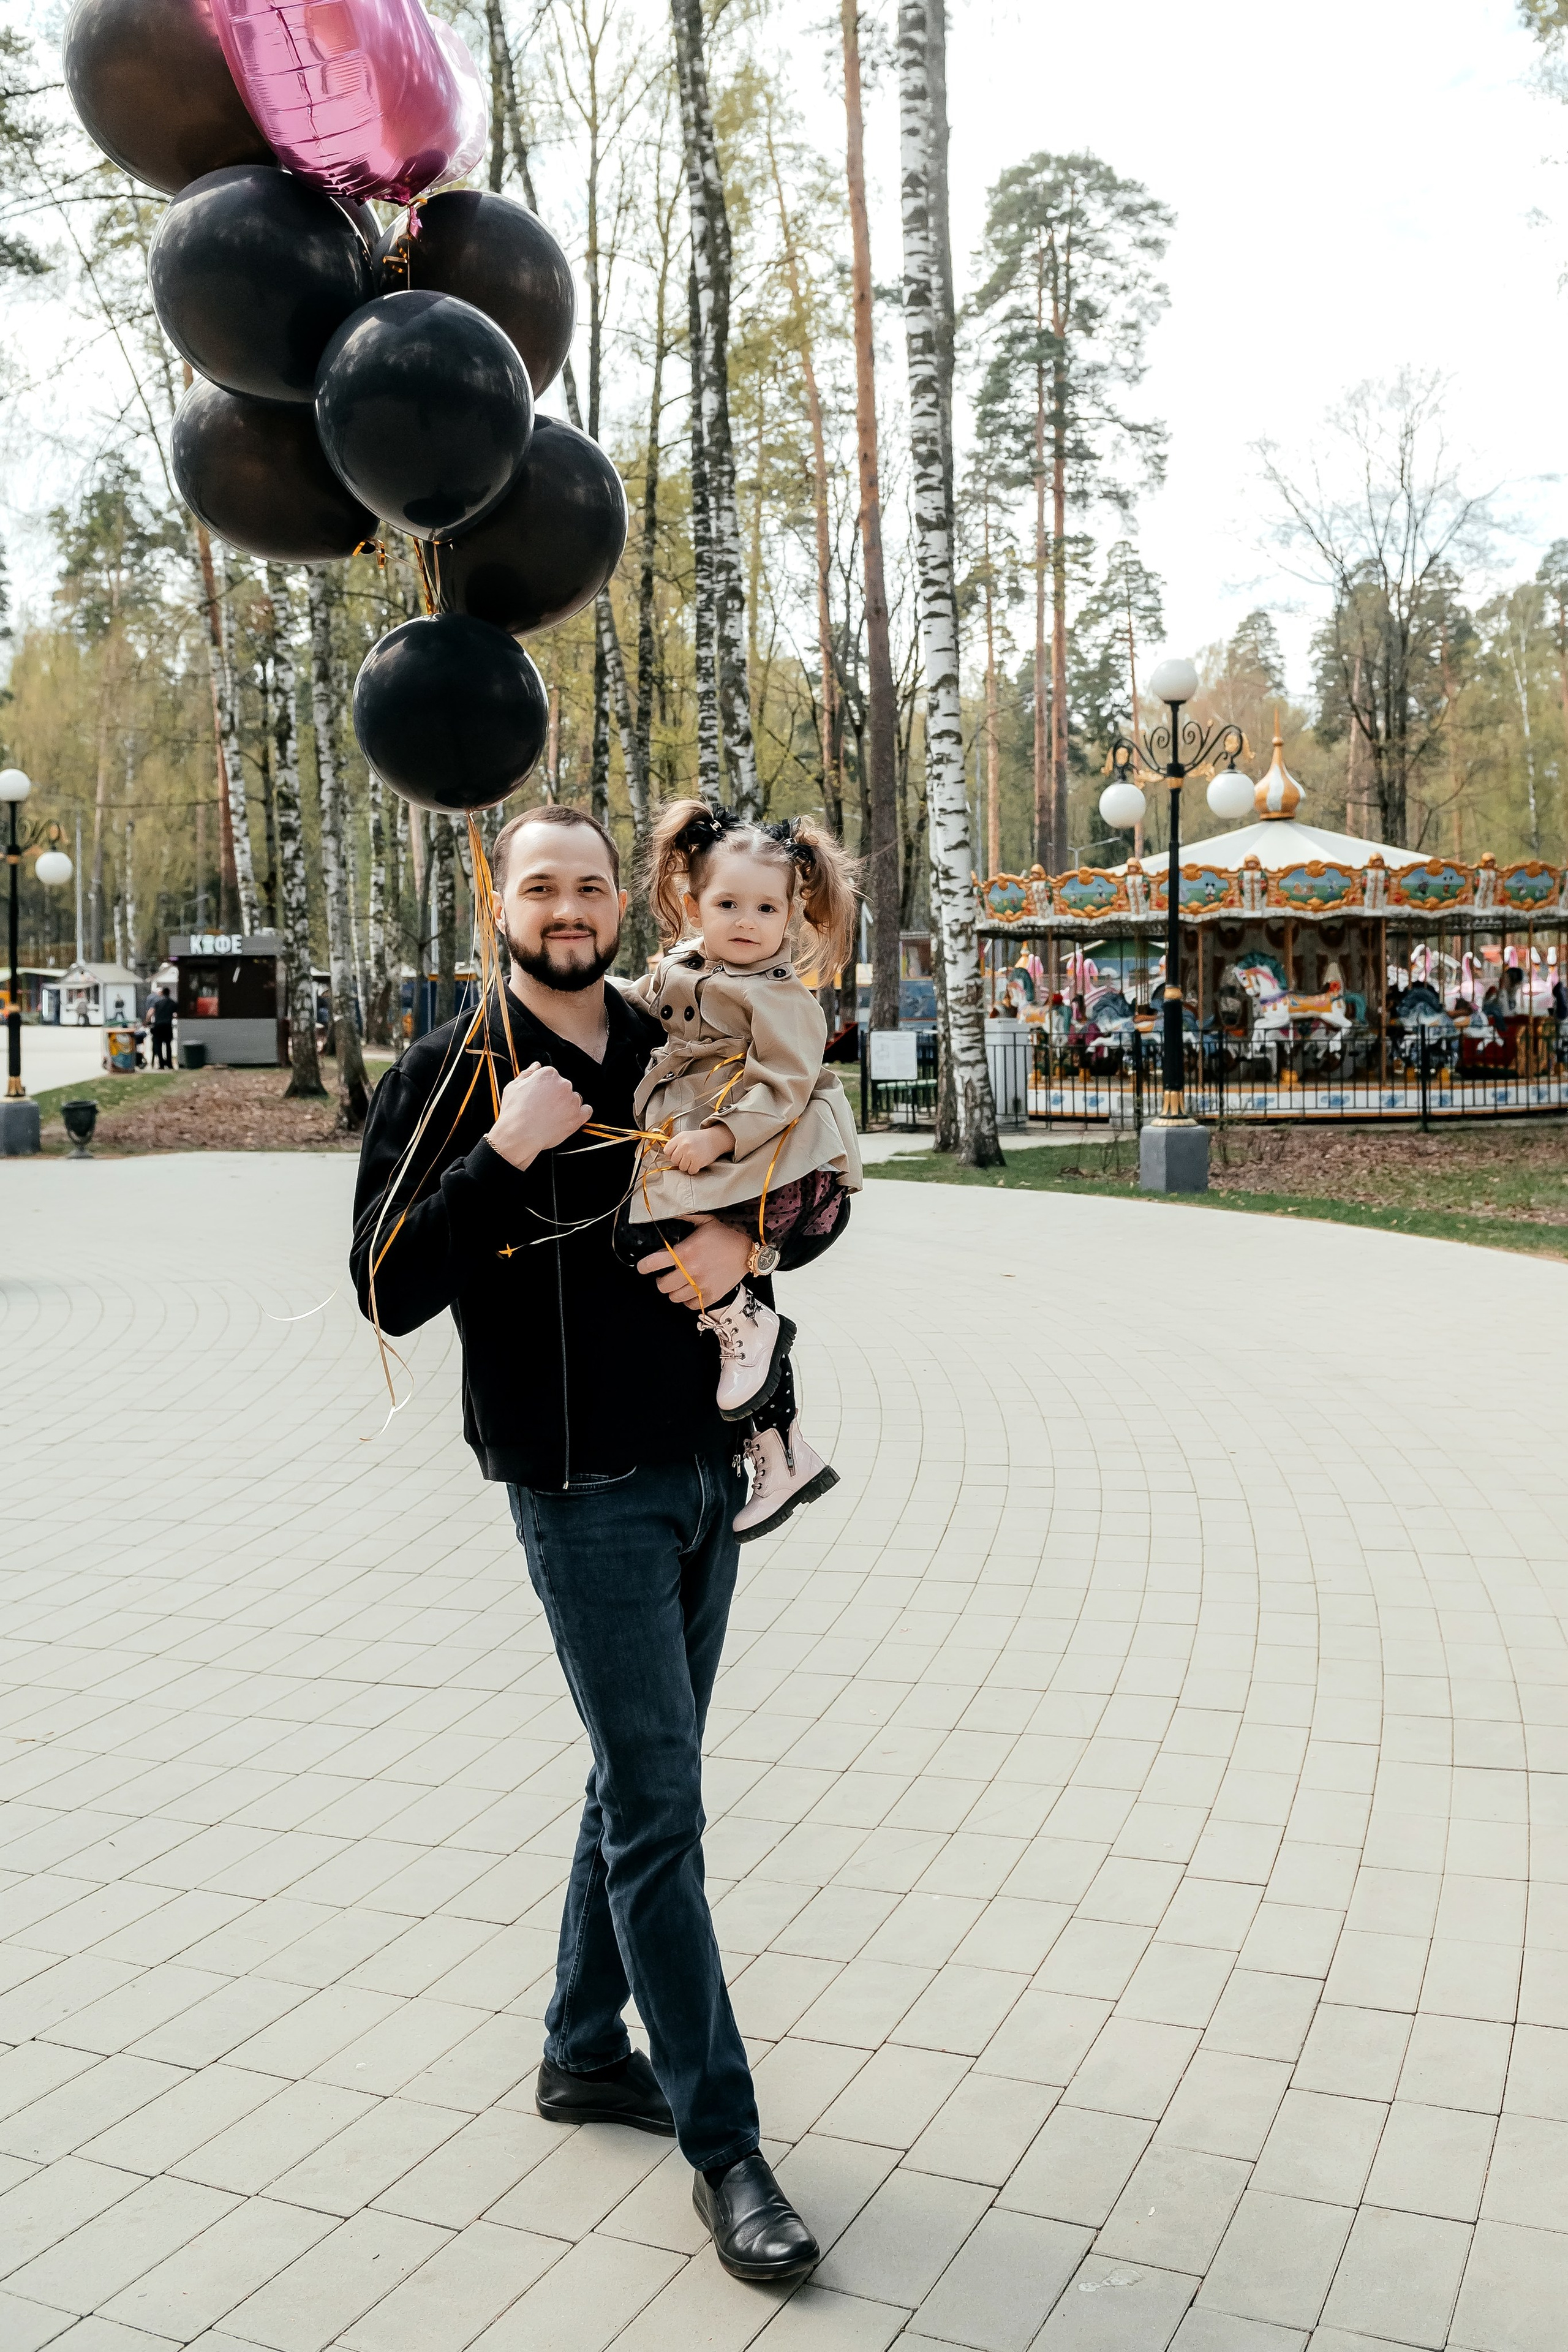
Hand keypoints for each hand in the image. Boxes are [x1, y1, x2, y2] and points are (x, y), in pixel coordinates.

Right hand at [486, 1061, 590, 1170]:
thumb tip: (536, 1065)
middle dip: (556, 1096)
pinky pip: (587, 1111)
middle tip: (543, 1108)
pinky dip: (580, 1114)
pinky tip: (568, 1118)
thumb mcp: (513, 1087)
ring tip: (552, 1116)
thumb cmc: (514, 1112)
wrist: (519, 1134)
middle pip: (564, 1087)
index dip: (544, 1087)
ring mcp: (572, 1101)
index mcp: (548, 1074)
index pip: (552, 1076)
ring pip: (574, 1099)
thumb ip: (527, 1074)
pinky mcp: (578, 1117)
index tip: (539, 1096)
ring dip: (567, 1105)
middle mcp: (563, 1084)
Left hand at [637, 1213, 752, 1310]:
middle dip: (660, 1280)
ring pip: (674, 1297)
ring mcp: (701, 1285)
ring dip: (673, 1291)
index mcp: (685, 1252)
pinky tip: (691, 1291)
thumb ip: (685, 1218)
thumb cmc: (726, 1235)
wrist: (748, 1250)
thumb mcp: (705, 1221)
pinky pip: (691, 1305)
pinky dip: (688, 1300)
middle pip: (662, 1285)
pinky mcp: (711, 1295)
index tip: (642, 1267)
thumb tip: (670, 1213)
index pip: (654, 1263)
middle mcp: (690, 1271)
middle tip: (665, 1275)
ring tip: (678, 1283)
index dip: (644, 1266)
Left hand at [661, 1122, 733, 1175]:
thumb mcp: (685, 1136)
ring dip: (687, 1166)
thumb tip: (667, 1156)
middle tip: (687, 1156)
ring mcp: (691, 1153)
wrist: (715, 1139)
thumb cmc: (699, 1139)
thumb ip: (675, 1144)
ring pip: (681, 1167)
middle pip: (674, 1160)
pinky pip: (690, 1171)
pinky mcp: (698, 1161)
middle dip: (679, 1160)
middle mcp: (684, 1145)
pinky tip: (697, 1162)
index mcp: (679, 1138)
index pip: (667, 1151)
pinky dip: (694, 1169)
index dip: (671, 1154)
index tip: (678, 1154)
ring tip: (693, 1159)